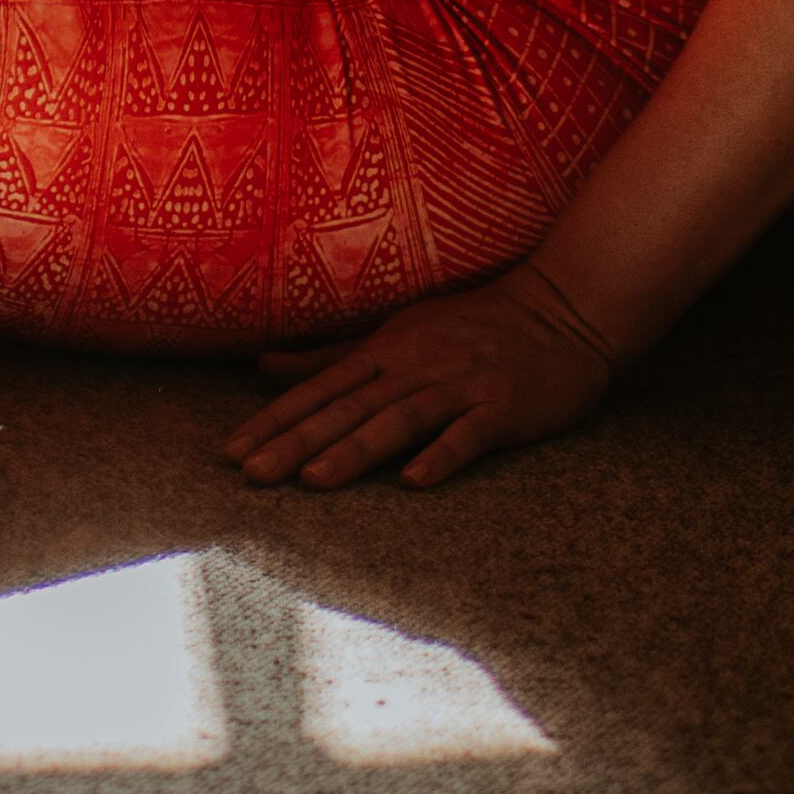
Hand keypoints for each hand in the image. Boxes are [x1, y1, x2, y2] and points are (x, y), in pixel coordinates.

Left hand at [222, 268, 616, 489]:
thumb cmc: (471, 326)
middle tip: (251, 475)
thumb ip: (328, 356)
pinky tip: (415, 482)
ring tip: (314, 481)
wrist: (562, 311)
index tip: (231, 454)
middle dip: (296, 441)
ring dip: (355, 449)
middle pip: (347, 407)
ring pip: (398, 420)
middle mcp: (414, 366)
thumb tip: (260, 366)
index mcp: (386, 351)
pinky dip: (441, 455)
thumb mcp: (394, 333)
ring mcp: (459, 385)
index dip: (275, 421)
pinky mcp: (502, 406)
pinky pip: (468, 433)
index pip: (318, 390)